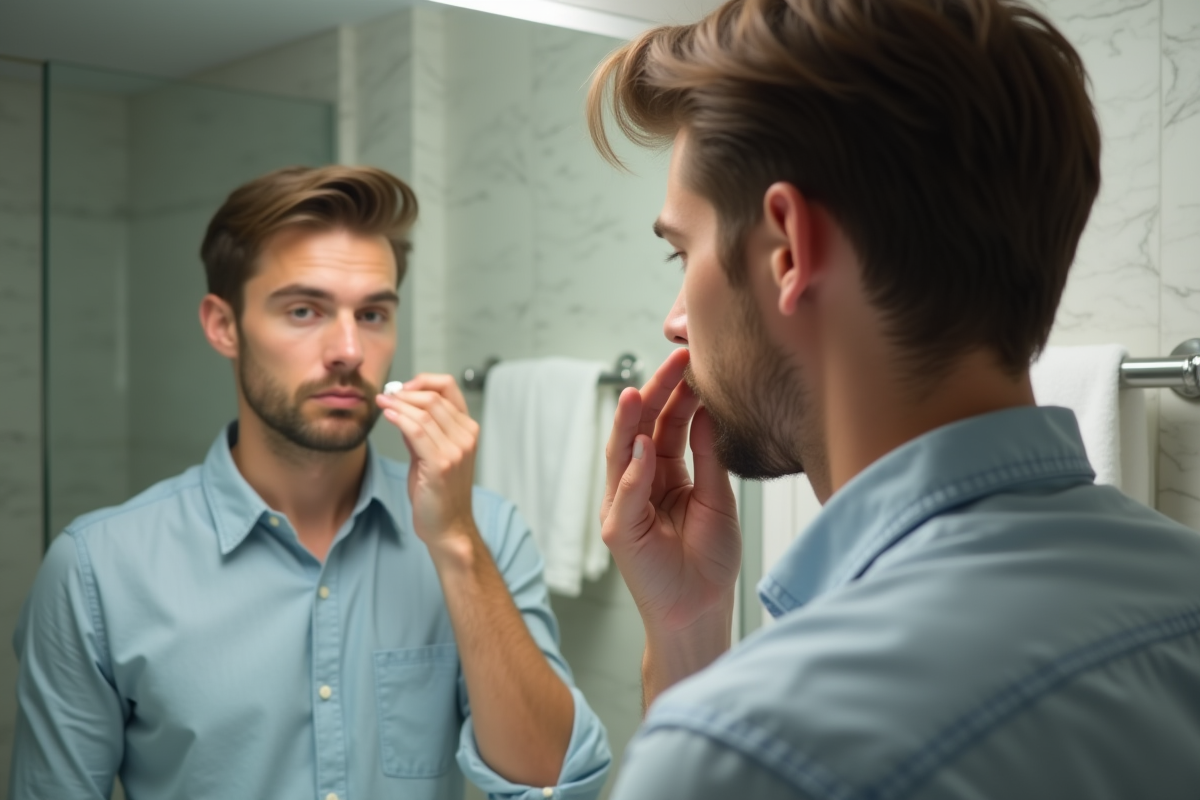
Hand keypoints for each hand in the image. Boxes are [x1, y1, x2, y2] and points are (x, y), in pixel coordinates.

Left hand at [376, 374, 479, 548]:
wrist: (447, 526)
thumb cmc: (439, 493)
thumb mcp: (431, 454)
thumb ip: (421, 431)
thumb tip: (401, 407)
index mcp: (468, 430)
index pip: (449, 388)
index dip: (424, 381)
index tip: (402, 387)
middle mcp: (466, 437)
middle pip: (434, 397)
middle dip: (406, 392)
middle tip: (386, 395)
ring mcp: (456, 450)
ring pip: (424, 412)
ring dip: (398, 404)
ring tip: (381, 402)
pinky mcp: (441, 463)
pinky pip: (417, 431)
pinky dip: (399, 418)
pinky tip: (387, 415)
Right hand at [601, 348, 741, 643]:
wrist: (703, 610)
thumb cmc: (709, 561)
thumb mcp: (717, 497)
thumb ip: (707, 457)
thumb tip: (705, 412)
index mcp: (665, 473)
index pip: (666, 424)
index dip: (678, 394)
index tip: (693, 362)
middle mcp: (641, 483)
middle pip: (642, 429)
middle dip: (656, 393)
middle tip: (675, 361)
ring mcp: (625, 504)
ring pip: (622, 454)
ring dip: (630, 423)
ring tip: (640, 391)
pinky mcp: (618, 530)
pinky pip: (625, 494)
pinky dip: (633, 471)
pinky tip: (643, 446)